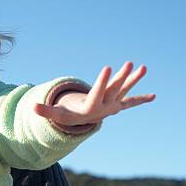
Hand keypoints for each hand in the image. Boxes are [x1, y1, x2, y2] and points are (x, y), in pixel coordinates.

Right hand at [33, 62, 154, 125]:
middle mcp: (105, 106)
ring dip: (134, 80)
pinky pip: (130, 101)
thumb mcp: (57, 113)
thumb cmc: (68, 115)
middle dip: (122, 77)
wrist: (81, 122)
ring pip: (124, 91)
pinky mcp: (117, 103)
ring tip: (144, 68)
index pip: (98, 92)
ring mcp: (113, 104)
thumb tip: (32, 108)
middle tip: (129, 63)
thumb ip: (46, 111)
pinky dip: (141, 99)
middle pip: (114, 90)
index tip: (108, 67)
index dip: (103, 81)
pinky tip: (153, 97)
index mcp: (91, 107)